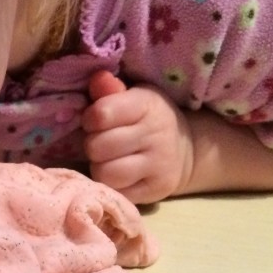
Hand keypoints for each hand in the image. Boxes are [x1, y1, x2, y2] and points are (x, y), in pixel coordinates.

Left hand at [81, 71, 194, 203]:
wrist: (183, 150)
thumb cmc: (144, 120)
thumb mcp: (132, 98)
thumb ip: (110, 91)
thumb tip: (98, 79)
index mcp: (147, 105)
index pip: (101, 114)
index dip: (90, 119)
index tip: (95, 121)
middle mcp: (156, 133)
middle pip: (98, 147)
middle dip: (93, 145)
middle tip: (101, 144)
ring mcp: (158, 164)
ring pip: (106, 173)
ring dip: (100, 168)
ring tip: (108, 161)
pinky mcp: (156, 189)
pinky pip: (118, 193)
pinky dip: (112, 186)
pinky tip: (118, 176)